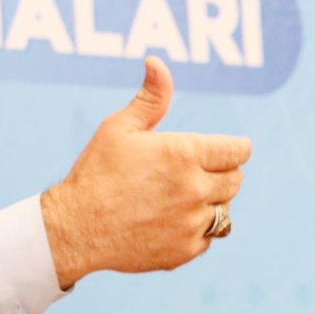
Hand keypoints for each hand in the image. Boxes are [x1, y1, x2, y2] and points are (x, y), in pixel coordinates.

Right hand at [41, 56, 250, 288]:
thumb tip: (156, 62)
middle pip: (236, 180)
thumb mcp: (120, 127)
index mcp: (184, 154)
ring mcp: (192, 223)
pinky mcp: (185, 251)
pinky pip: (207, 237)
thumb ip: (151, 96)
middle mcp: (195, 189)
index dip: (234, 148)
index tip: (227, 150)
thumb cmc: (96, 171)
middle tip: (192, 172)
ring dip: (210, 201)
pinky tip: (168, 220)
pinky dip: (195, 229)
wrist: (75, 228)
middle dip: (221, 173)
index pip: (239, 151)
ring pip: (225, 210)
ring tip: (179, 197)